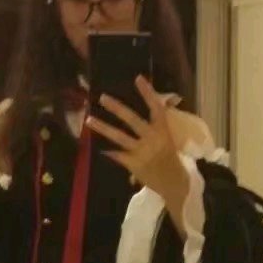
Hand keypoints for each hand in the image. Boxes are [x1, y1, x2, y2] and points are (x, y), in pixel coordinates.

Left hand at [86, 76, 189, 232]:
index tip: (138, 78)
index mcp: (164, 131)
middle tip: (102, 97)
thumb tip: (156, 104)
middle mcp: (152, 139)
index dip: (148, 93)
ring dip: (103, 128)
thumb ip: (157, 125)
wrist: (174, 183)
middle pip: (132, 120)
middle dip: (116, 108)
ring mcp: (142, 152)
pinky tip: (98, 147)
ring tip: (89, 120)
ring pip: (119, 137)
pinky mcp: (134, 164)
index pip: (156, 108)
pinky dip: (108, 151)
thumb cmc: (171, 159)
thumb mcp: (169, 139)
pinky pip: (117, 155)